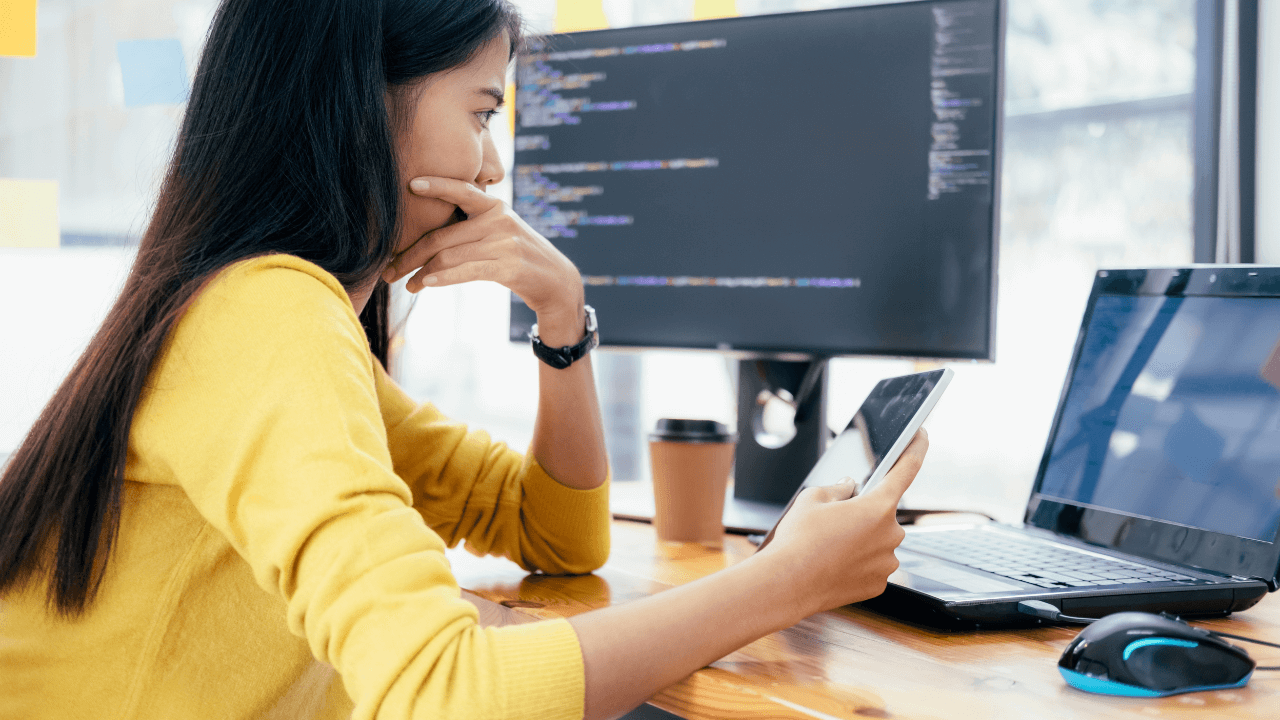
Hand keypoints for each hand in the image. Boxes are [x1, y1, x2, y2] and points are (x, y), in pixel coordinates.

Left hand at [382, 177, 583, 321]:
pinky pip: (466, 271)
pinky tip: (425, 283)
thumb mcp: (499, 232)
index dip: (436, 185)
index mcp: (494, 206)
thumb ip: (471, 226)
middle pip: (442, 235)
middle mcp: (499, 220)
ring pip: (449, 255)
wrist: (555, 281)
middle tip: (389, 269)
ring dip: (421, 272)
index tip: (410, 184)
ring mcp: (504, 243)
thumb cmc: (518, 256)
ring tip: (405, 285)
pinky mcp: (507, 267)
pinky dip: (442, 277)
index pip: (461, 190)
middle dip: (410, 254)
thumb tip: (427, 237)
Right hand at [758, 429, 927, 616]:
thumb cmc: (798, 540)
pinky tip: (836, 563)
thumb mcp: (813, 498)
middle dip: (864, 512)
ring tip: (831, 545)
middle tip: (836, 520)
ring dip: (862, 539)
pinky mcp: (878, 583)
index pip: (906, 469)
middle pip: (883, 513)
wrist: (787, 583)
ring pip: (878, 541)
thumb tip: (849, 488)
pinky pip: (873, 565)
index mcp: (878, 507)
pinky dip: (859, 562)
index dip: (916, 448)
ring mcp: (887, 562)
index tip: (921, 435)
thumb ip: (838, 488)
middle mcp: (890, 534)